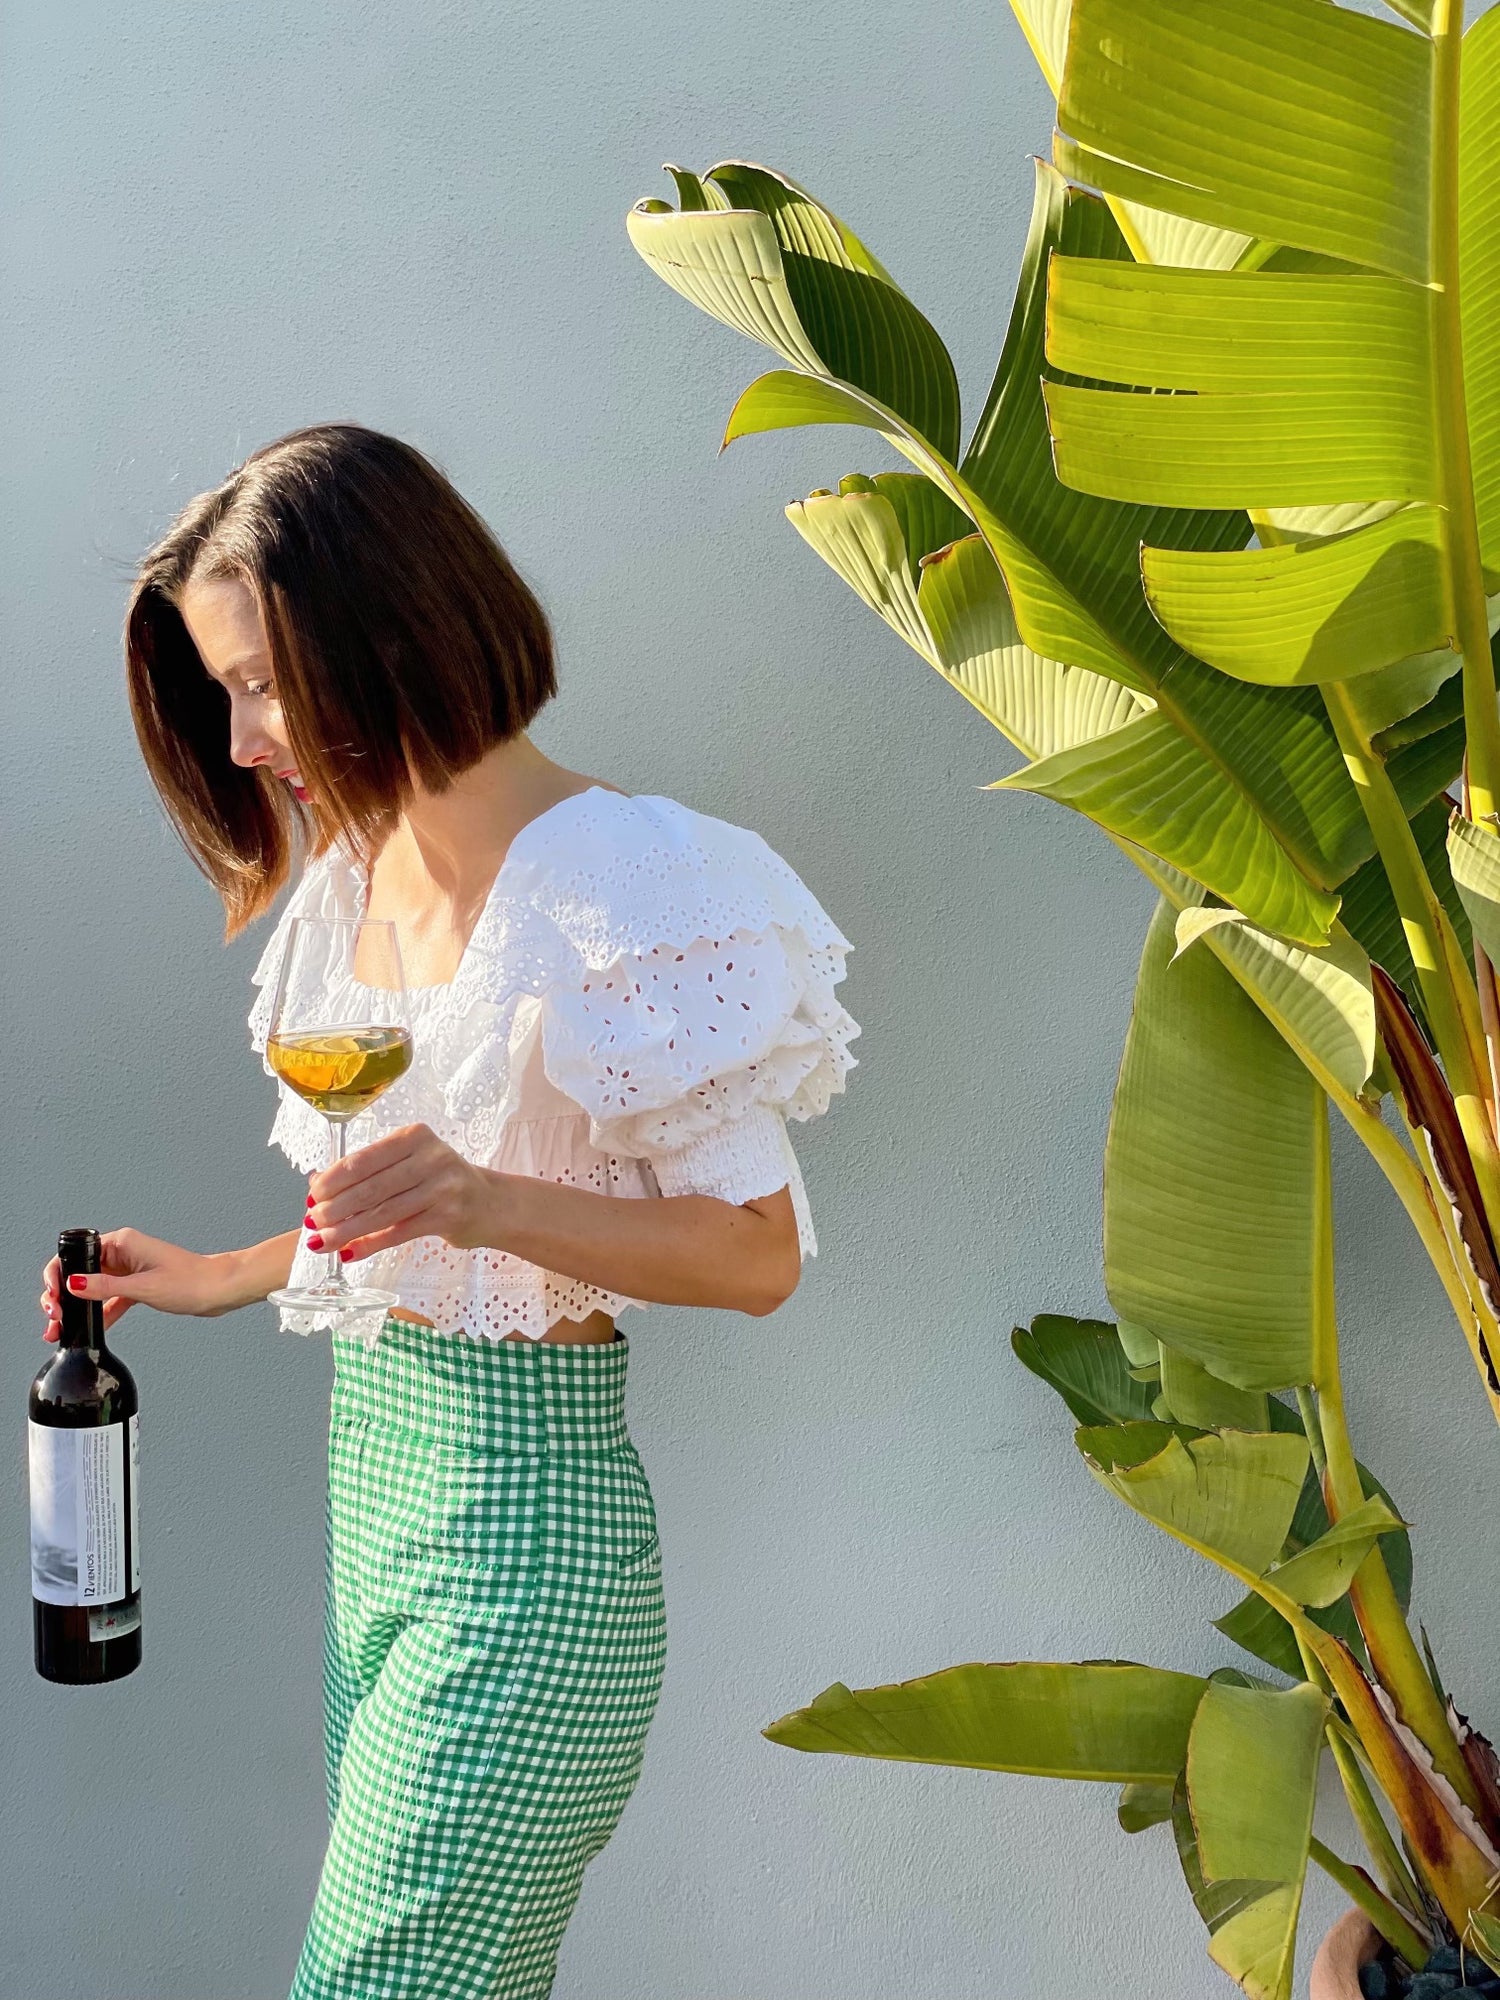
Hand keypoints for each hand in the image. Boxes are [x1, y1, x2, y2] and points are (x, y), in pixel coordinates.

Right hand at [39, 1229, 235, 1339]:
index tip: (53, 1296)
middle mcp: (122, 1253)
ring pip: (92, 1288)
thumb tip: (73, 1284)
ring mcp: (129, 1270)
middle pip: (80, 1272)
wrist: (218, 1290)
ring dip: (77, 1308)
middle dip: (62, 1295)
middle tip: (54, 1319)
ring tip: (61, 1330)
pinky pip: (110, 1299)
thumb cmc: (190, 1281)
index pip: (76, 1254)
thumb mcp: (142, 1287)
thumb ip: (105, 1287)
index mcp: (122, 1243)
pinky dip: (99, 1313)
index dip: (58, 1274)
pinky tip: (89, 1331)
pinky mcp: (137, 1285)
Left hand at [306, 1123, 492, 1262]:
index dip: (333, 1180)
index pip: (363, 1159)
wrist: (491, 1204)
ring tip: (323, 1242)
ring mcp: (442, 1187)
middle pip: (370, 1187)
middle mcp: (430, 1157)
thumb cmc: (441, 1181)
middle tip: (313, 1222)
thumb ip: (368, 1170)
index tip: (312, 1197)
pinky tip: (350, 1253)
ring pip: (382, 1212)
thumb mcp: (409, 1163)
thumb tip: (317, 1183)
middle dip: (335, 1208)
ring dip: (347, 1230)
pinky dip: (370, 1244)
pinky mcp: (448, 1216)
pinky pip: (398, 1233)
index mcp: (414, 1136)